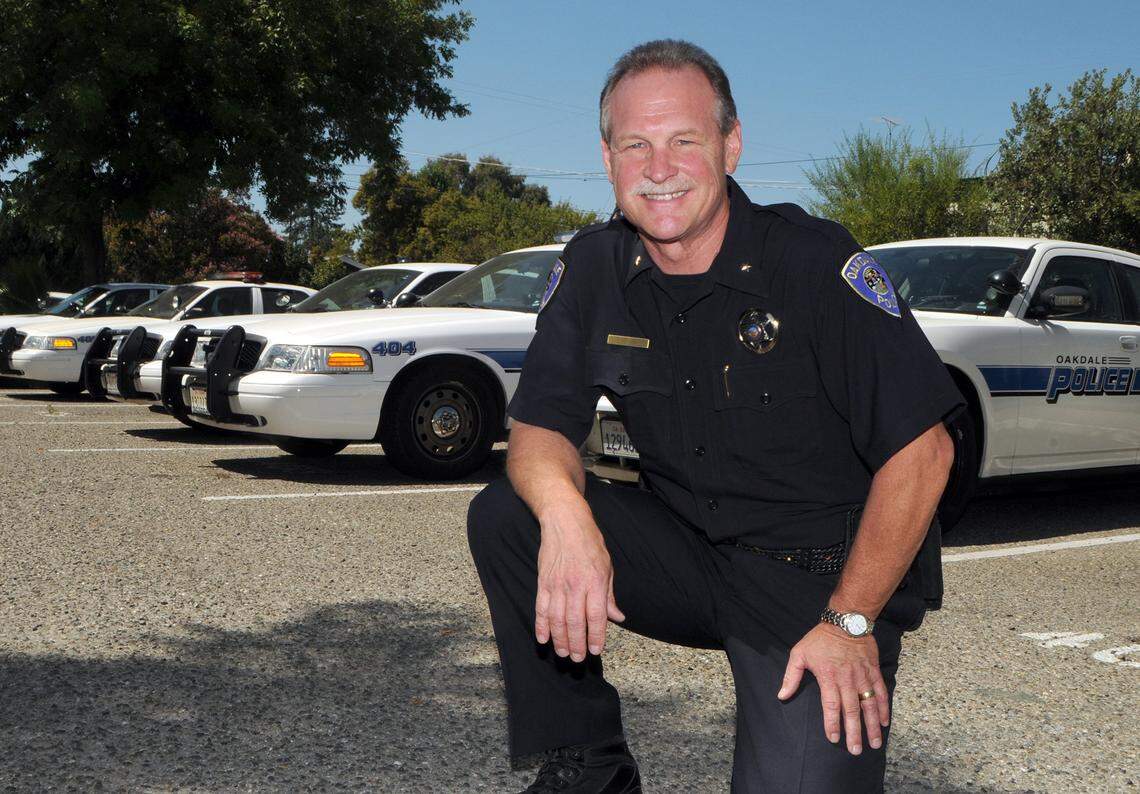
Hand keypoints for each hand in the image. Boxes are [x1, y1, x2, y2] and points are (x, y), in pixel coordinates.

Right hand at [534, 503, 624, 661]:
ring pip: (557, 619)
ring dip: (559, 639)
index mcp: (595, 581)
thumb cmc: (590, 543)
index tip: (596, 651)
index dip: (596, 636)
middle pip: (575, 622)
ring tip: (563, 653)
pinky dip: (541, 625)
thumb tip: (618, 617)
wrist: (565, 522)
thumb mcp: (608, 566)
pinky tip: (544, 639)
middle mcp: (576, 585)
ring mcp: (557, 584)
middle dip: (576, 644)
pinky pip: (541, 608)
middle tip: (578, 658)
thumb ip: (610, 595)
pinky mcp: (543, 582)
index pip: (596, 616)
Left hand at [777, 622, 889, 754]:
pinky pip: (881, 692)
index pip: (830, 706)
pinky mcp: (873, 671)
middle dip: (854, 732)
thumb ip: (790, 676)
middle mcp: (847, 680)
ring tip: (875, 743)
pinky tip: (885, 722)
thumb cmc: (820, 639)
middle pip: (851, 710)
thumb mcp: (799, 653)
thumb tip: (782, 695)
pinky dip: (884, 708)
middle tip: (856, 750)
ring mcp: (862, 676)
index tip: (834, 739)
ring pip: (869, 705)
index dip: (832, 723)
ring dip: (872, 725)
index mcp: (828, 677)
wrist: (845, 621)